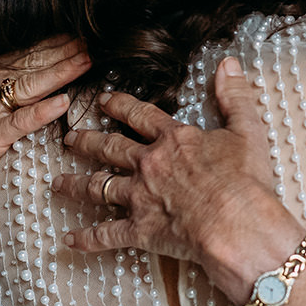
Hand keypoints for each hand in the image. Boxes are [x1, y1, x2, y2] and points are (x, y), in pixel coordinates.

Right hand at [0, 36, 90, 226]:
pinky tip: (62, 102)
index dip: (52, 44)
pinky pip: (20, 122)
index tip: (77, 35)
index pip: (22, 53)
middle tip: (92, 41)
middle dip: (65, 51)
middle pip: (32, 64)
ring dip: (62, 72)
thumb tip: (10, 68)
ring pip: (30, 85)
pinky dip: (42, 111)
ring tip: (86, 62)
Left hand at [57, 55, 295, 302]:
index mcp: (174, 140)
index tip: (104, 100)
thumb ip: (234, 96)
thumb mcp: (247, 130)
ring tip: (58, 183)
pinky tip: (70, 240)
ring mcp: (141, 197)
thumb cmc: (245, 181)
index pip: (141, 116)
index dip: (120, 106)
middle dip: (88, 142)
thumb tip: (228, 65)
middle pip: (110, 149)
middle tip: (71, 138)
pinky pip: (106, 234)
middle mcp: (150, 164)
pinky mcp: (140, 230)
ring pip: (98, 188)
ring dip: (75, 185)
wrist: (238, 224)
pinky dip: (87, 238)